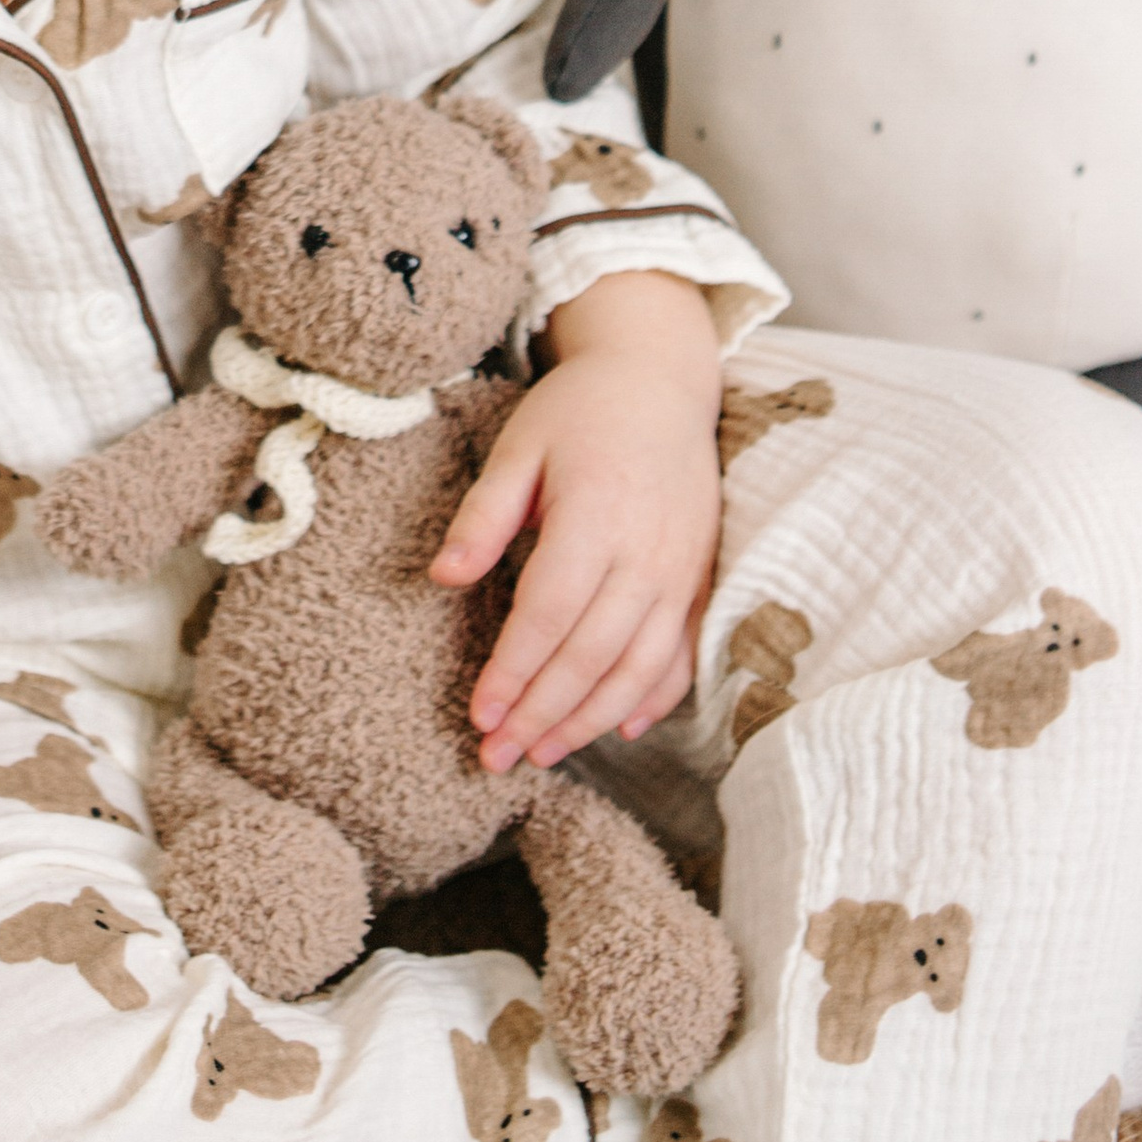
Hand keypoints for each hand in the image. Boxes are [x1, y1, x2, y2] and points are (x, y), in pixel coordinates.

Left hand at [431, 270, 722, 771]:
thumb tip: (442, 578)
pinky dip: (653, 700)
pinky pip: (681, 656)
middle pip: (591, 656)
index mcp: (594, 515)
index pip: (548, 615)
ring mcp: (679, 572)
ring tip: (543, 755)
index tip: (479, 715)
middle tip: (496, 758)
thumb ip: (483, 515)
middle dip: (542, 715)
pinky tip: (618, 730)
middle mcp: (645, 553)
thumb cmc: (578, 411)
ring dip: (589, 721)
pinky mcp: (699, 581)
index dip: (513, 672)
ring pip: (638, 669)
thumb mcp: (520, 444)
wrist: (660, 383)